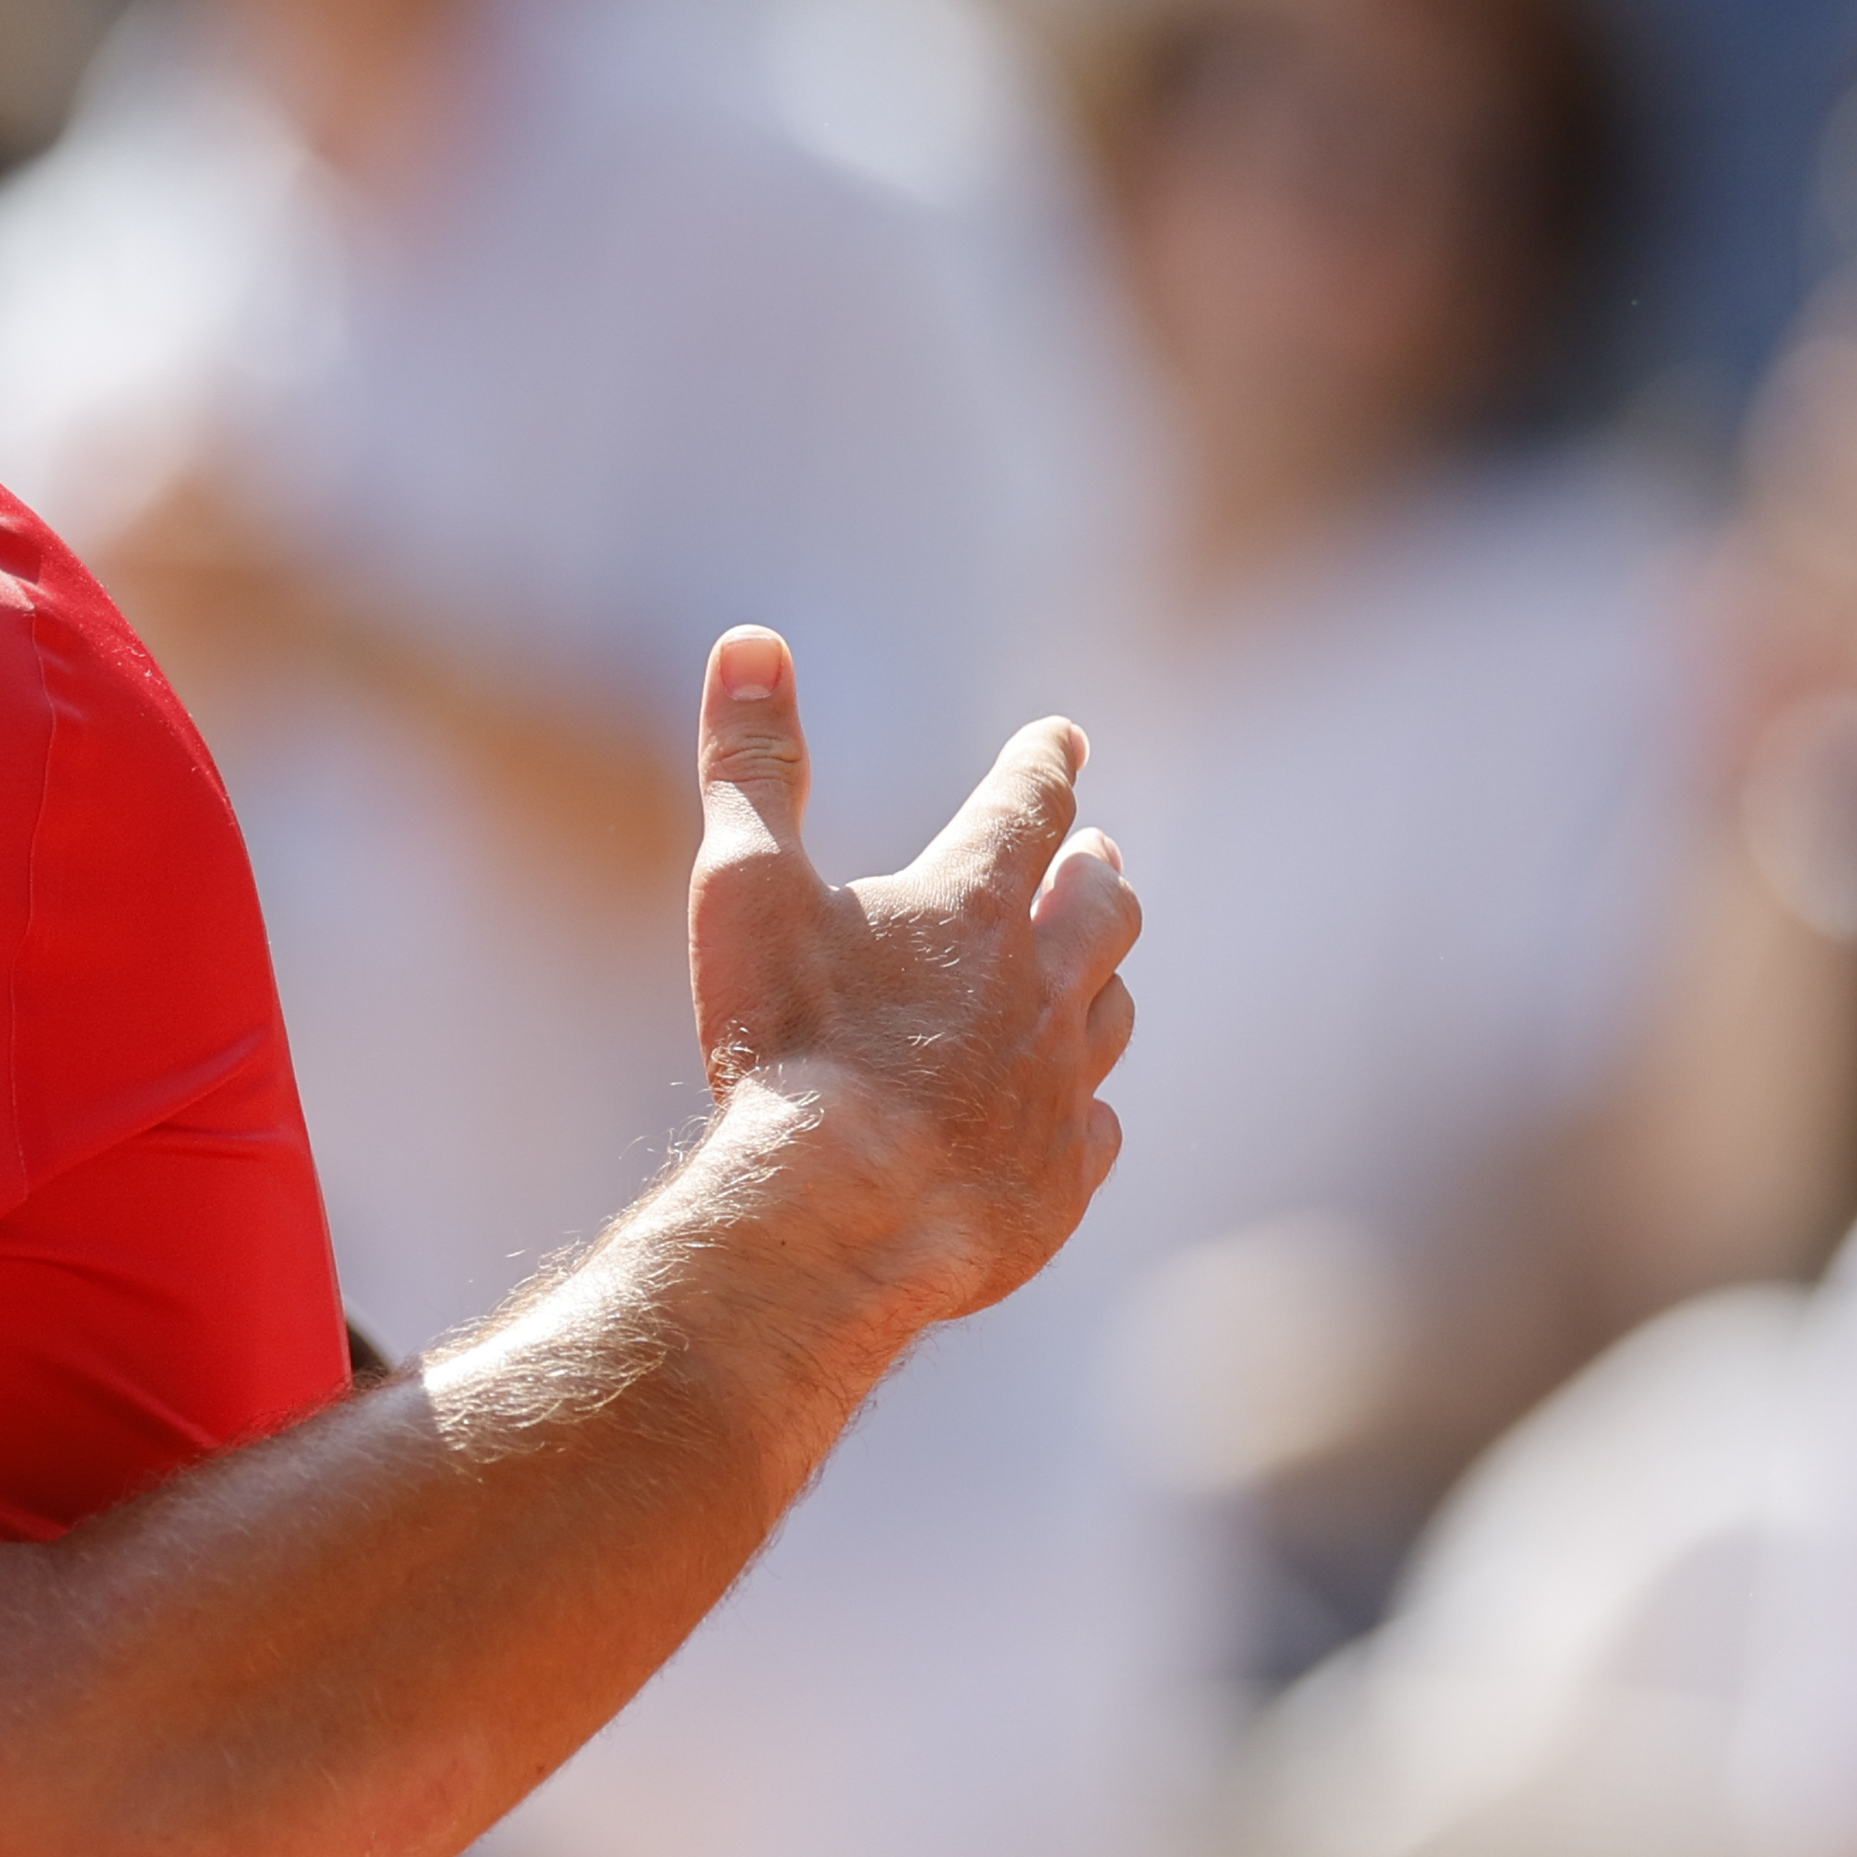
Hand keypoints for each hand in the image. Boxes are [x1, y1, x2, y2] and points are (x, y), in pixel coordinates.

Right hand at [681, 625, 1139, 1329]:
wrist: (843, 1215)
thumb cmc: (785, 1046)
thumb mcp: (746, 885)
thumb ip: (751, 764)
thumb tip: (750, 641)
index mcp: (971, 903)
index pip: (1026, 806)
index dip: (1044, 764)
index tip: (1065, 738)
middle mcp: (1040, 982)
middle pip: (1098, 906)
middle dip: (1095, 871)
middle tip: (1100, 853)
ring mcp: (1061, 1083)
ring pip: (1110, 1011)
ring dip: (1104, 979)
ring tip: (1100, 971)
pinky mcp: (1059, 1175)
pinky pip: (1095, 1128)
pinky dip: (1086, 1107)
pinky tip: (1078, 1114)